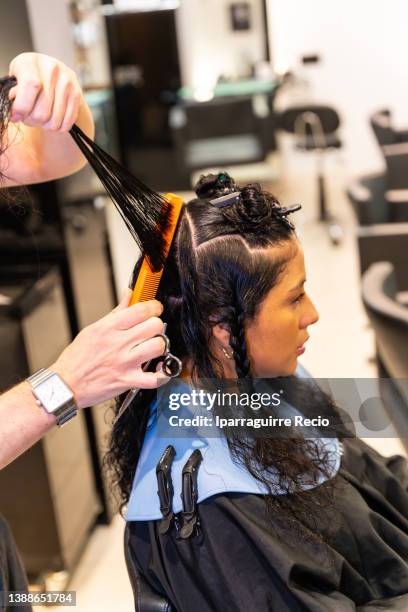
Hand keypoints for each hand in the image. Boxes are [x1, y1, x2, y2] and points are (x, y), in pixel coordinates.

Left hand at [8, 52, 83, 131]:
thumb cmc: (28, 80)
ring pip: (54, 121)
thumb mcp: (16, 81)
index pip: (30, 85)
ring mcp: (67, 81)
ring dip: (46, 126)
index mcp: (30, 62)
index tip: (16, 116)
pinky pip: (67, 122)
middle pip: (42, 111)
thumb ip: (16, 95)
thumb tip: (18, 113)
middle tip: (29, 118)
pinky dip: (58, 127)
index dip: (22, 107)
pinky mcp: (77, 94)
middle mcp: (51, 68)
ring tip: (41, 117)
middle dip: (33, 121)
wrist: (51, 75)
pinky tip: (53, 120)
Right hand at [52, 293, 169, 407]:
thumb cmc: (77, 358)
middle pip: (154, 325)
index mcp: (109, 328)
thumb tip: (129, 295)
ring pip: (158, 346)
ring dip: (160, 346)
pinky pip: (155, 378)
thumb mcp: (93, 329)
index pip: (141, 309)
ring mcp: (125, 363)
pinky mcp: (128, 381)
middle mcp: (118, 343)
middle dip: (157, 325)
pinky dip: (162, 374)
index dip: (154, 306)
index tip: (155, 308)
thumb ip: (116, 312)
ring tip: (153, 347)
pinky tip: (158, 369)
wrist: (66, 385)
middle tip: (152, 329)